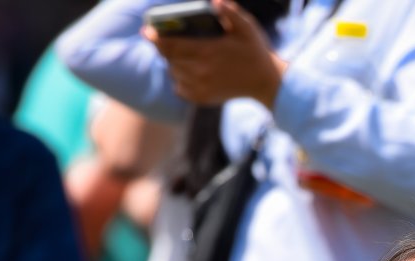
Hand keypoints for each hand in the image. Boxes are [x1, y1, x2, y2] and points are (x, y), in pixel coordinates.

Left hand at [143, 0, 286, 106]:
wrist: (266, 83)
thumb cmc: (256, 52)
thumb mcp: (246, 27)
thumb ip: (230, 12)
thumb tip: (215, 1)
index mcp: (208, 51)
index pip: (171, 45)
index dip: (156, 37)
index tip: (147, 31)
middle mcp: (201, 70)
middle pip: (169, 59)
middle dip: (162, 48)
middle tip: (159, 40)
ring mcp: (201, 86)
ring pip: (174, 73)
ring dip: (172, 63)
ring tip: (177, 55)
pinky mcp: (203, 98)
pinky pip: (180, 88)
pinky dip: (179, 79)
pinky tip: (186, 71)